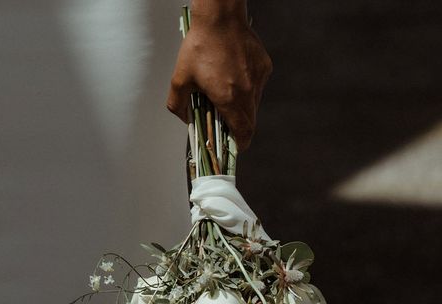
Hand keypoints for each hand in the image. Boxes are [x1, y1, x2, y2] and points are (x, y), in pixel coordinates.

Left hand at [167, 3, 271, 152]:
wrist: (220, 17)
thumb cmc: (201, 45)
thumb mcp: (180, 78)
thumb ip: (178, 104)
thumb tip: (184, 119)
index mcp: (229, 98)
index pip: (243, 133)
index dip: (240, 144)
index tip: (234, 147)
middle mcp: (248, 92)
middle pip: (249, 122)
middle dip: (238, 128)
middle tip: (225, 125)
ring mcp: (258, 79)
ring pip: (254, 105)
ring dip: (242, 109)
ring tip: (226, 100)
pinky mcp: (264, 67)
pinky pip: (257, 87)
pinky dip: (247, 90)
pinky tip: (233, 80)